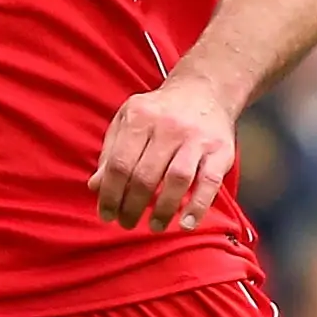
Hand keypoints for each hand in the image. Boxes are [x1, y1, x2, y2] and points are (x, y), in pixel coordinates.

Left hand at [92, 75, 240, 229]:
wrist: (205, 91)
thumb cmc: (161, 112)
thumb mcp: (129, 121)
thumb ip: (110, 152)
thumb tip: (96, 187)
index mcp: (140, 117)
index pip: (119, 163)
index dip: (110, 194)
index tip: (107, 214)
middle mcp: (168, 127)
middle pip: (144, 175)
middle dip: (132, 206)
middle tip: (128, 223)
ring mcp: (196, 139)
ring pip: (176, 180)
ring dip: (163, 209)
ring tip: (155, 226)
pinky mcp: (221, 151)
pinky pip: (210, 182)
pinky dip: (198, 206)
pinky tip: (187, 223)